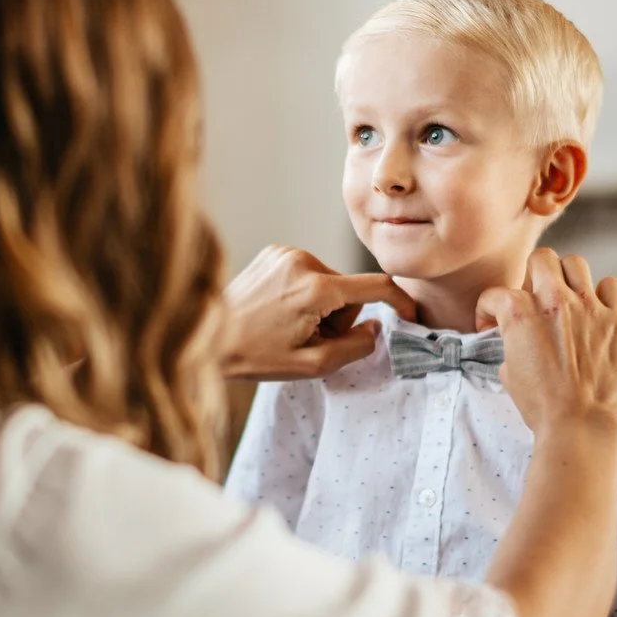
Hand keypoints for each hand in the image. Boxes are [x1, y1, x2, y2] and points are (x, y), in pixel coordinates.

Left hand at [221, 246, 416, 379]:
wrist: (206, 338)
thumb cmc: (255, 355)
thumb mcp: (313, 364)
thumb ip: (355, 347)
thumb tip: (376, 327)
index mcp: (316, 288)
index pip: (376, 286)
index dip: (400, 302)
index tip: (409, 315)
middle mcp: (304, 261)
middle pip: (348, 289)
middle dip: (340, 316)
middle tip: (311, 339)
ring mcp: (286, 252)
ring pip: (328, 281)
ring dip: (321, 305)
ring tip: (289, 326)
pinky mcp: (274, 252)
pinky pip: (307, 273)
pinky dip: (304, 293)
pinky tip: (279, 310)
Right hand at [476, 248, 616, 434]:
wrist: (580, 426)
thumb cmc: (542, 407)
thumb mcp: (509, 373)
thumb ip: (511, 344)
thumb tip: (517, 340)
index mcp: (520, 314)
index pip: (495, 294)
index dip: (488, 309)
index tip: (491, 322)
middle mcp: (554, 301)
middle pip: (540, 259)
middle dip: (531, 276)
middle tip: (533, 298)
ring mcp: (588, 307)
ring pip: (575, 264)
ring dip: (566, 278)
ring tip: (565, 299)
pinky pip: (611, 285)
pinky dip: (602, 294)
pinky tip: (595, 311)